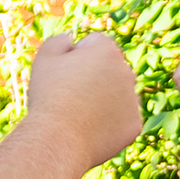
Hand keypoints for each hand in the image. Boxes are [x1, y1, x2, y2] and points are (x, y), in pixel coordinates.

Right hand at [25, 33, 143, 168]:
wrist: (59, 139)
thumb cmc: (49, 96)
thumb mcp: (44, 59)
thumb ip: (59, 41)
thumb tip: (72, 39)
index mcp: (107, 50)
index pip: (94, 44)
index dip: (75, 57)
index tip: (63, 75)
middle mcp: (127, 71)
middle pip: (109, 69)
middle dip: (94, 77)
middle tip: (70, 96)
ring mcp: (134, 99)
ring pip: (117, 95)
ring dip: (104, 100)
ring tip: (79, 115)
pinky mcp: (135, 124)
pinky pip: (121, 120)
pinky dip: (109, 124)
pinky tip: (91, 130)